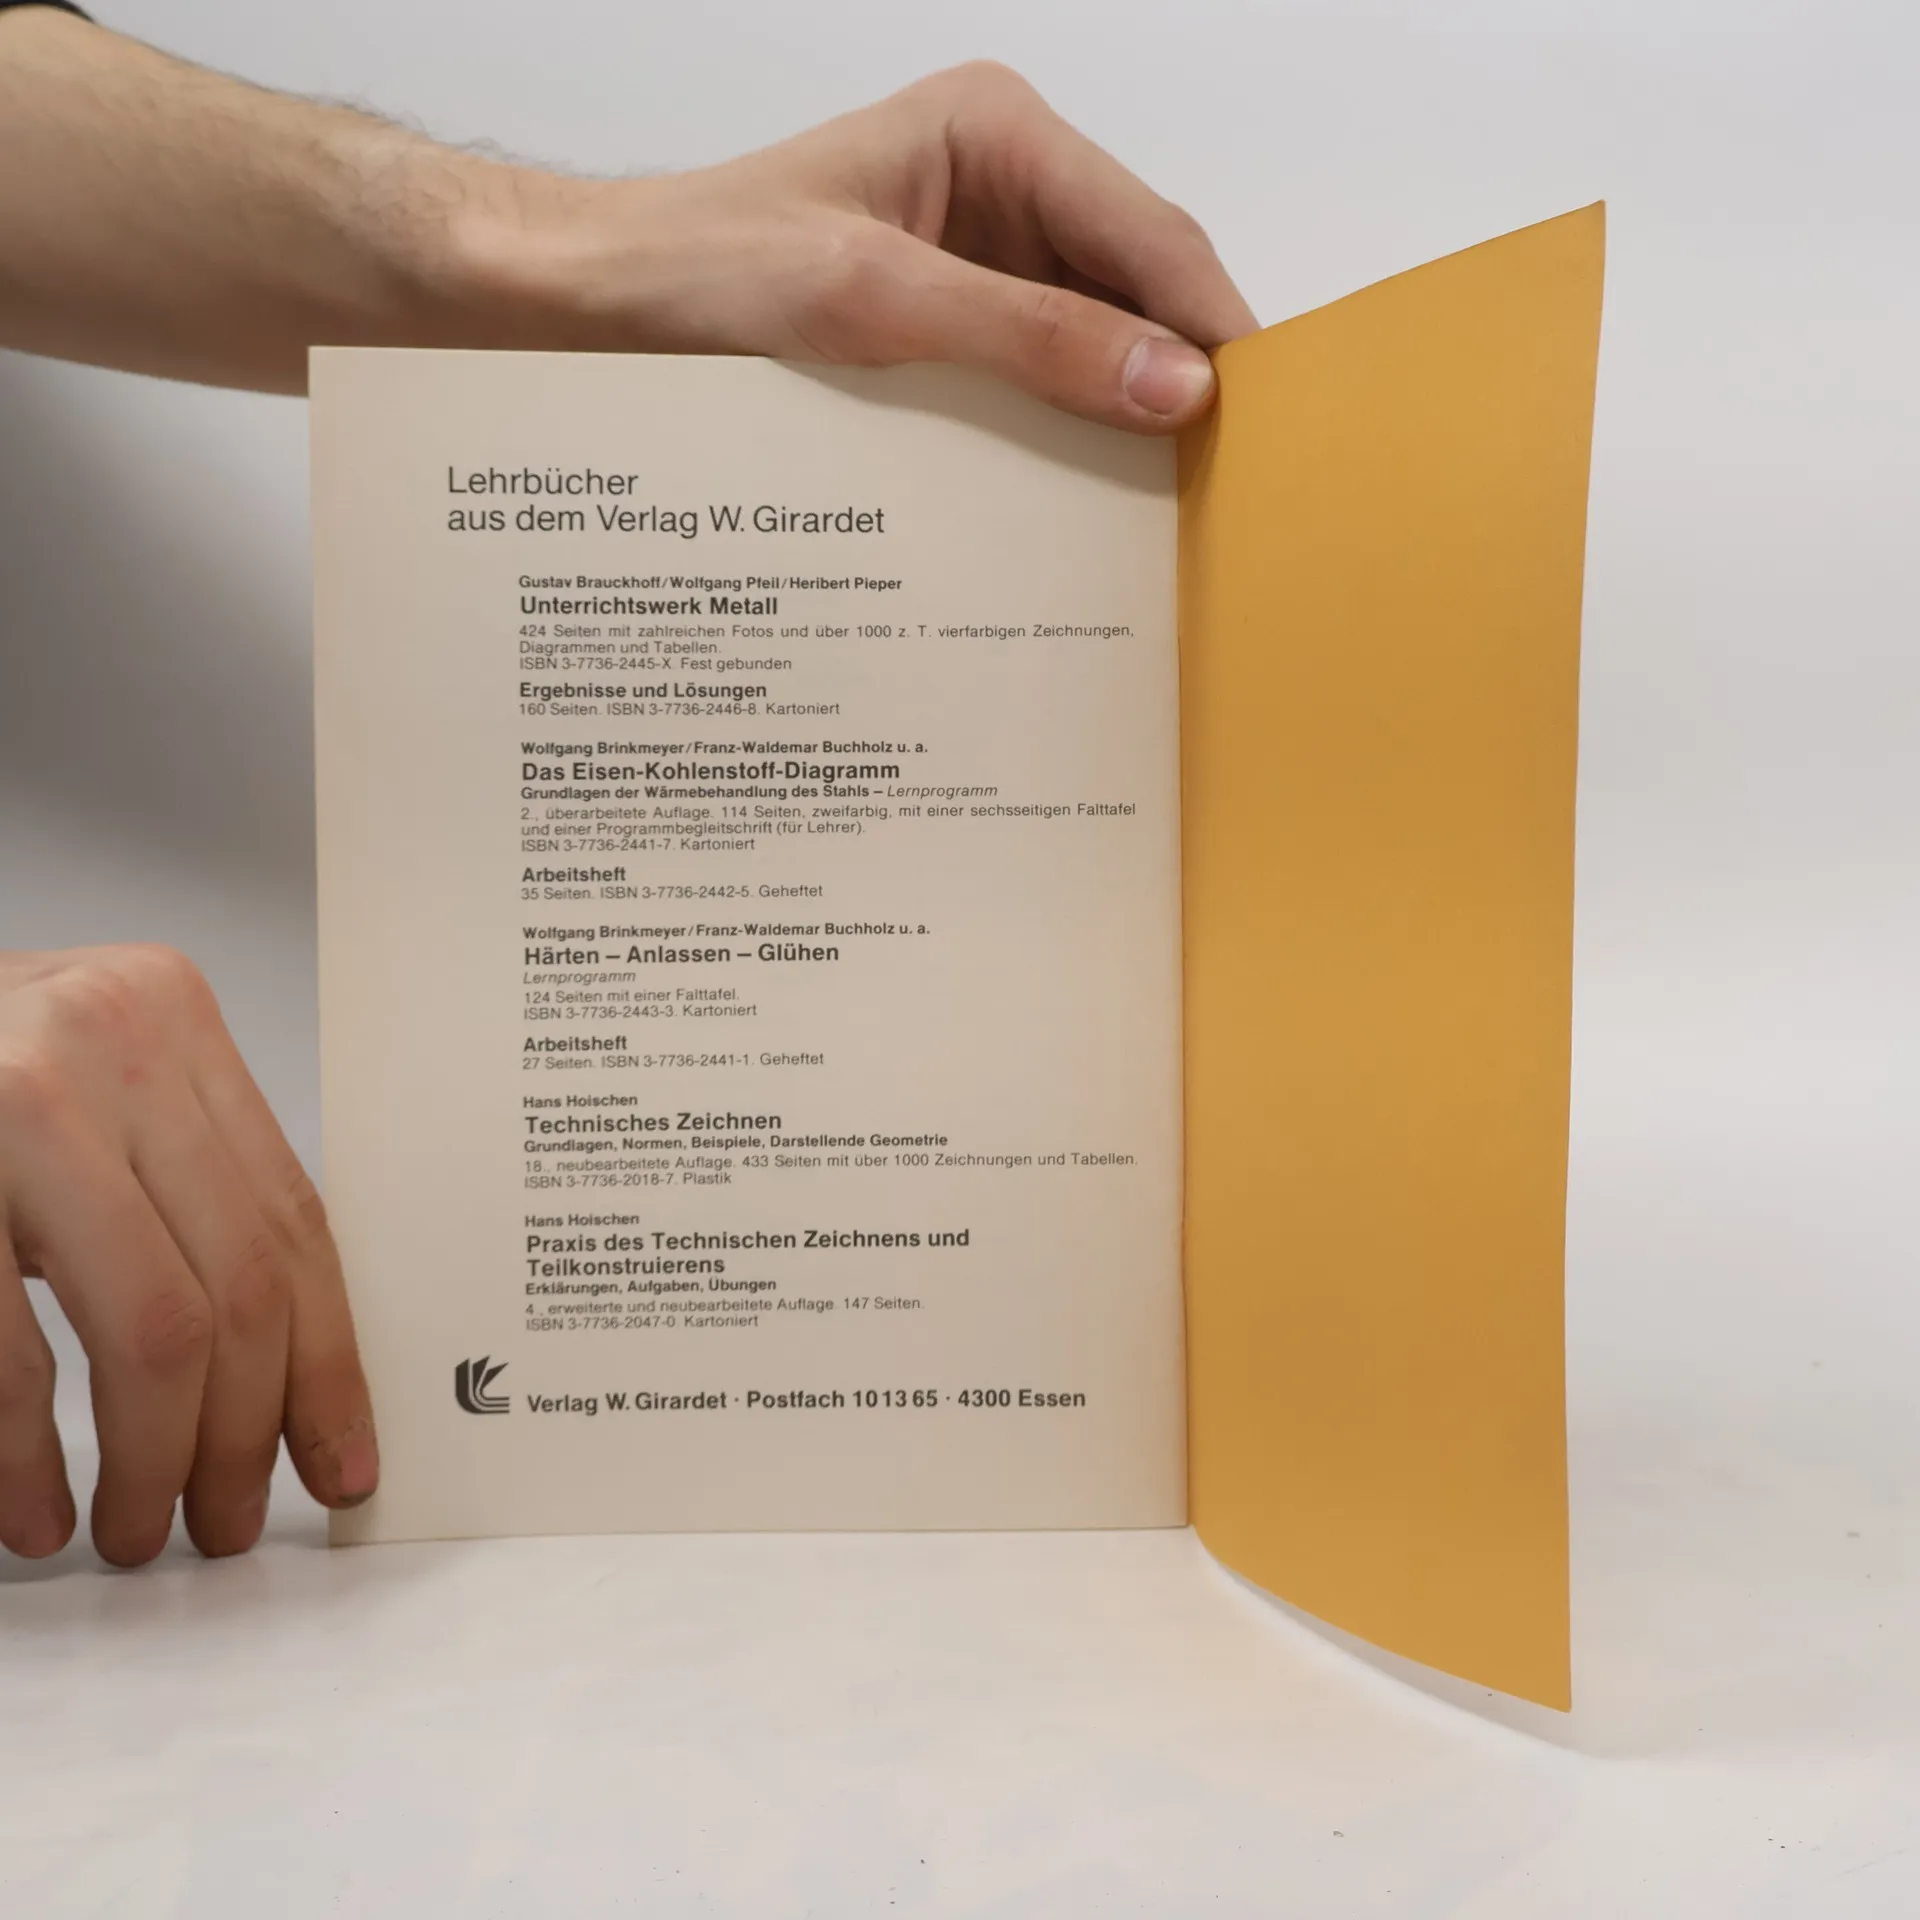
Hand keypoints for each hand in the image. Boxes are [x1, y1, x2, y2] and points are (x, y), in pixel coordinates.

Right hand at [0, 945, 375, 1563]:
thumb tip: (275, 1369)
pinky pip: (10, 1358)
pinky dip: (27, 1457)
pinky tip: (35, 1513)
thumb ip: (175, 1180)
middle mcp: (109, 1043)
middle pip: (238, 1285)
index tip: (341, 1458)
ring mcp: (15, 1105)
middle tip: (221, 1520)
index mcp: (170, 1015)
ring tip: (133, 1529)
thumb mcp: (81, 1085)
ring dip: (152, 1460)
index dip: (326, 1362)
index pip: (290, 1221)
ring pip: (155, 1330)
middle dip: (240, 1435)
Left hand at [476, 62, 1258, 432]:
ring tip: (1183, 508)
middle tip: (1238, 482)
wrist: (596, 313)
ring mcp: (983, 263)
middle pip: (1138, 287)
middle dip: (1183, 376)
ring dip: (1130, 418)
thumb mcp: (874, 302)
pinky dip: (1071, 437)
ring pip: (1099, 343)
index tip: (1268, 418)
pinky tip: (1095, 501)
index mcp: (998, 134)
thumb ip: (1031, 340)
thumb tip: (1178, 385)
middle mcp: (1006, 188)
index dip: (1214, 326)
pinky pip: (1042, 382)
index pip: (1148, 233)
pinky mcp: (954, 331)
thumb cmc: (705, 273)